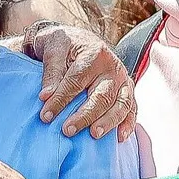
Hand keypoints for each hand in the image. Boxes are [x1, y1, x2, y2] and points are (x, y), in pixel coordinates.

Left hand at [23, 23, 134, 138]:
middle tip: (67, 130)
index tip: (46, 115)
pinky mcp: (127, 90)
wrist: (79, 40)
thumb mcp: (53, 50)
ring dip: (108, 121)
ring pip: (120, 103)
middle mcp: (112, 66)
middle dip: (85, 115)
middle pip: (101, 94)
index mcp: (94, 53)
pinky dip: (128, 123)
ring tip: (94, 134)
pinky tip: (119, 137)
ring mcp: (122, 79)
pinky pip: (132, 108)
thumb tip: (46, 96)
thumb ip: (51, 72)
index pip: (76, 81)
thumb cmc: (64, 46)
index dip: (60, 100)